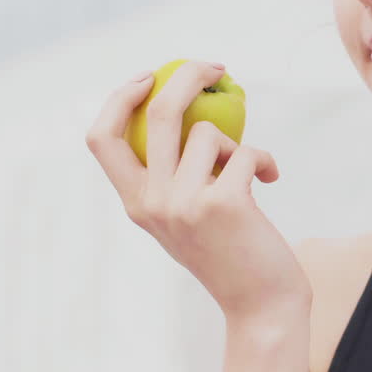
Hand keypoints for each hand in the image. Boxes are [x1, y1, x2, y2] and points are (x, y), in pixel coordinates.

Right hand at [85, 60, 310, 320]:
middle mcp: (151, 203)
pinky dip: (264, 159)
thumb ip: (174, 176)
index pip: (100, 138)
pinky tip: (270, 179)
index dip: (119, 97)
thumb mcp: (187, 216)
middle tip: (215, 67)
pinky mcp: (223, 203)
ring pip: (209, 131)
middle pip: (156, 112)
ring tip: (251, 171)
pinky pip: (246, 151)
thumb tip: (179, 104)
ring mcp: (184, 203)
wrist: (262, 304)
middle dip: (187, 75)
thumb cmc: (230, 252)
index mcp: (135, 203)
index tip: (148, 76)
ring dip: (236, 142)